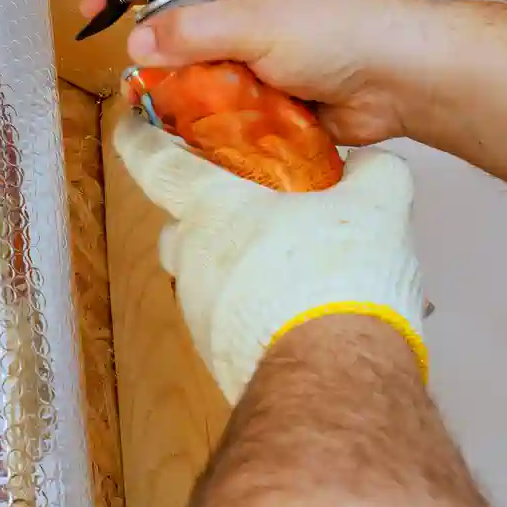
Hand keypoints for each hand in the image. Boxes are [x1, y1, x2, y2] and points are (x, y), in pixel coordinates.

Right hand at [82, 0, 442, 144]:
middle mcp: (253, 14)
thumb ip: (189, 32)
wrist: (401, 76)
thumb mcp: (250, 21)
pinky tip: (215, 137)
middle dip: (165, 60)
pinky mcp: (281, 99)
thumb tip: (139, 40)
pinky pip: (236, 114)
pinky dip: (225, 125)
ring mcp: (267, 58)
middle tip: (142, 83)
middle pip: (187, 36)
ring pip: (209, 80)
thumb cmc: (339, 27)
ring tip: (181, 116)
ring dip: (197, 98)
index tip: (97, 10)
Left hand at [113, 112, 425, 400]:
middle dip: (207, 216)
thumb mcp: (376, 204)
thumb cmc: (338, 278)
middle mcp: (192, 260)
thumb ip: (371, 171)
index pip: (154, 163)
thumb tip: (367, 166)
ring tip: (300, 269)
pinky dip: (260, 312)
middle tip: (252, 209)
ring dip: (242, 269)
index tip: (129, 127)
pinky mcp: (219, 358)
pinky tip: (307, 314)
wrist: (332, 380)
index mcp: (211, 211)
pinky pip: (232, 322)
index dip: (139, 140)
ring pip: (208, 278)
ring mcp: (200, 314)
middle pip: (180, 227)